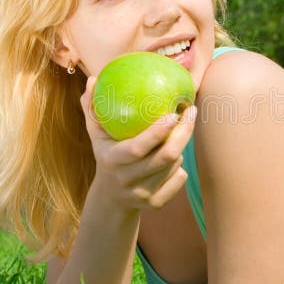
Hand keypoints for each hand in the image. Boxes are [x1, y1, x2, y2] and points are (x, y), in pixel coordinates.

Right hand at [80, 75, 197, 210]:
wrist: (109, 198)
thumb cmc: (105, 154)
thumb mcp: (95, 134)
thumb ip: (92, 107)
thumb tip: (92, 79)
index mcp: (112, 160)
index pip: (138, 148)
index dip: (158, 132)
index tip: (174, 112)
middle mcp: (127, 180)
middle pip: (165, 157)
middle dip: (184, 133)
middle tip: (191, 111)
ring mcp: (142, 195)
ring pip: (173, 166)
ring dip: (179, 148)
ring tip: (179, 132)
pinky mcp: (155, 205)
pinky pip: (178, 181)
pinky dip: (180, 169)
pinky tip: (176, 159)